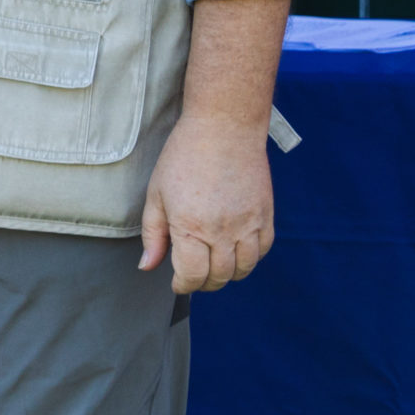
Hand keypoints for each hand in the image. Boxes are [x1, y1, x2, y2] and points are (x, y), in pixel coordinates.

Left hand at [139, 114, 274, 292]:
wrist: (223, 128)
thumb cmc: (183, 156)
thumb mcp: (156, 193)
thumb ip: (153, 234)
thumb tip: (147, 266)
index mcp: (191, 227)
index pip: (192, 276)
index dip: (183, 285)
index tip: (177, 283)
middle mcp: (222, 231)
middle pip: (219, 276)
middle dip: (203, 282)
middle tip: (193, 275)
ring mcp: (248, 225)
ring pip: (244, 269)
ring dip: (228, 274)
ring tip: (214, 265)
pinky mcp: (266, 215)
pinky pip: (263, 251)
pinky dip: (250, 259)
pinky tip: (236, 251)